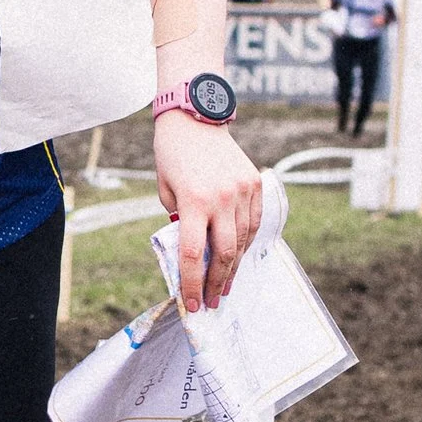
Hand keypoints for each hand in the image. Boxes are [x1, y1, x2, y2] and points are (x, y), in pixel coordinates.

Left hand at [154, 115, 262, 313]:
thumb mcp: (165, 191)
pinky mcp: (255, 184)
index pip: (192, 254)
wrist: (196, 118)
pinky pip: (254, 223)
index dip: (192, 284)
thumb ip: (178, 223)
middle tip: (212, 302)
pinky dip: (246, 243)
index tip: (192, 303)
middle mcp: (222, 198)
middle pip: (224, 253)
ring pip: (242, 241)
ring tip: (225, 286)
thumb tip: (193, 253)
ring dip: (234, 267)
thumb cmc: (172, 155)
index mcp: (194, 201)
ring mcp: (243, 191)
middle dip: (217, 283)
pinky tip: (238, 258)